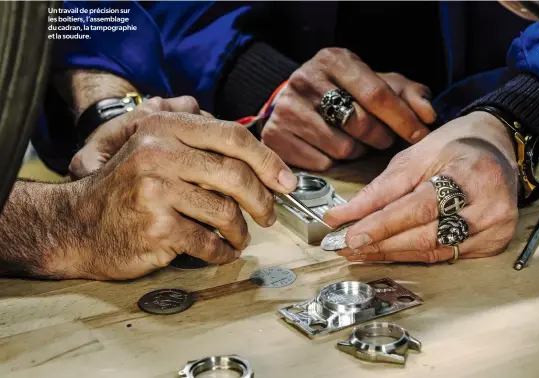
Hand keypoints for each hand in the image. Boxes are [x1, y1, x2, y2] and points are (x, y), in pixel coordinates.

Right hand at [64, 112, 297, 279]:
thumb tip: (259, 163)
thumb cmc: (125, 191)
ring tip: (238, 237)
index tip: (286, 180)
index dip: (267, 159)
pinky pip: (208, 242)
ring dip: (240, 231)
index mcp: (165, 130)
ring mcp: (157, 192)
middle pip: (236, 175)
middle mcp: (160, 154)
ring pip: (226, 211)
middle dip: (262, 200)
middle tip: (269, 216)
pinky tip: (220, 252)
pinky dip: (222, 252)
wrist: (76, 226)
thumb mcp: (154, 153)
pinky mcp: (158, 228)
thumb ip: (199, 150)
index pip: (232, 136)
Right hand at [261, 48, 435, 170]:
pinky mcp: (275, 136)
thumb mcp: (375, 83)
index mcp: (333, 60)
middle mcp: (305, 80)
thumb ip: (407, 94)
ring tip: (354, 141)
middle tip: (381, 138)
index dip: (402, 118)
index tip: (420, 135)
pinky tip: (331, 149)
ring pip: (341, 147)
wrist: (294, 101)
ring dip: (356, 151)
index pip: (376, 94)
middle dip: (379, 137)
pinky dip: (332, 161)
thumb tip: (428, 115)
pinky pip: (320, 162)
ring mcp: (287, 109)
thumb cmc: (342, 92)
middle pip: (359, 123)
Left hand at [324, 111, 518, 262]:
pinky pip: (443, 256)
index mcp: (470, 175)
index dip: (382, 226)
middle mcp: (489, 207)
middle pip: (426, 236)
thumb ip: (380, 189)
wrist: (497, 149)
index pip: (419, 208)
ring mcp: (495, 229)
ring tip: (359, 250)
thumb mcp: (415, 156)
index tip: (349, 236)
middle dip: (380, 244)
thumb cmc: (454, 147)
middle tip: (346, 246)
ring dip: (391, 253)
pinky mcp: (492, 244)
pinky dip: (411, 254)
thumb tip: (342, 215)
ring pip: (432, 252)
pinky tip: (387, 251)